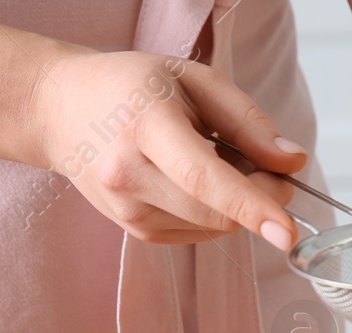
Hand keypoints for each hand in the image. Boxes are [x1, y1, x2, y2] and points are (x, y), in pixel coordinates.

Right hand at [33, 49, 305, 246]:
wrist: (60, 109)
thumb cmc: (131, 87)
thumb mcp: (195, 81)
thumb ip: (248, 122)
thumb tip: (292, 162)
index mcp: (145, 126)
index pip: (204, 177)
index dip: (252, 205)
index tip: (287, 232)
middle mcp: (129, 174)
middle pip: (216, 212)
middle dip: (261, 200)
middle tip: (270, 168)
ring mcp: (128, 209)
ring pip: (212, 228)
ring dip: (236, 205)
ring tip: (215, 161)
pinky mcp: (135, 230)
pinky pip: (197, 233)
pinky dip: (215, 213)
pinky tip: (194, 181)